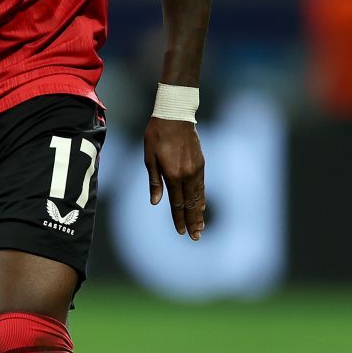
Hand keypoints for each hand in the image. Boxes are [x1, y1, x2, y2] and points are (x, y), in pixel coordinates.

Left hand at [144, 116, 204, 239]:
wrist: (175, 115)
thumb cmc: (157, 135)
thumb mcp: (149, 157)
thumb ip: (155, 181)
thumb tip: (156, 201)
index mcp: (173, 174)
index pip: (176, 203)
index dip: (178, 218)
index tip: (181, 231)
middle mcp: (187, 174)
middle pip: (191, 204)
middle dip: (192, 221)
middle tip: (195, 237)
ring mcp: (196, 169)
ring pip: (199, 196)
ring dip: (200, 213)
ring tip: (201, 227)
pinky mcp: (201, 163)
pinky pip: (202, 186)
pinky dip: (202, 198)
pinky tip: (202, 206)